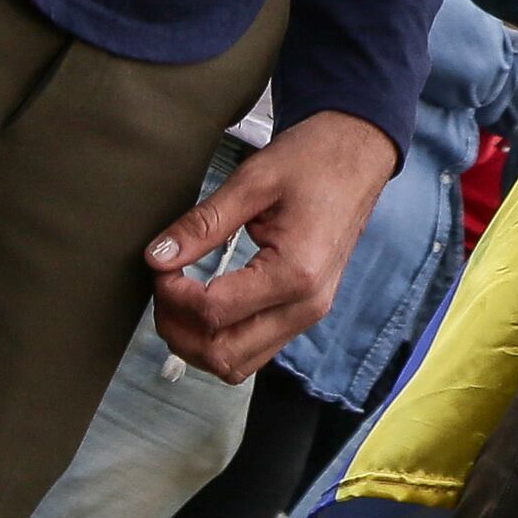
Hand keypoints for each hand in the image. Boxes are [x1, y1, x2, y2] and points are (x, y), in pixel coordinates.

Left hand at [148, 111, 401, 378]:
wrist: (359, 151)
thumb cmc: (315, 158)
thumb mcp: (253, 180)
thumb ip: (203, 223)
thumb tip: (157, 257)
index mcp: (296, 273)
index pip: (215, 313)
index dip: (174, 296)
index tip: (161, 266)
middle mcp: (306, 306)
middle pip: (223, 355)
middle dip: (179, 329)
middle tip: (164, 286)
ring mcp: (309, 314)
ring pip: (238, 365)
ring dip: (197, 344)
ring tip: (179, 300)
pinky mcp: (305, 312)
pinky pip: (255, 350)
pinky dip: (221, 339)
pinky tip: (204, 306)